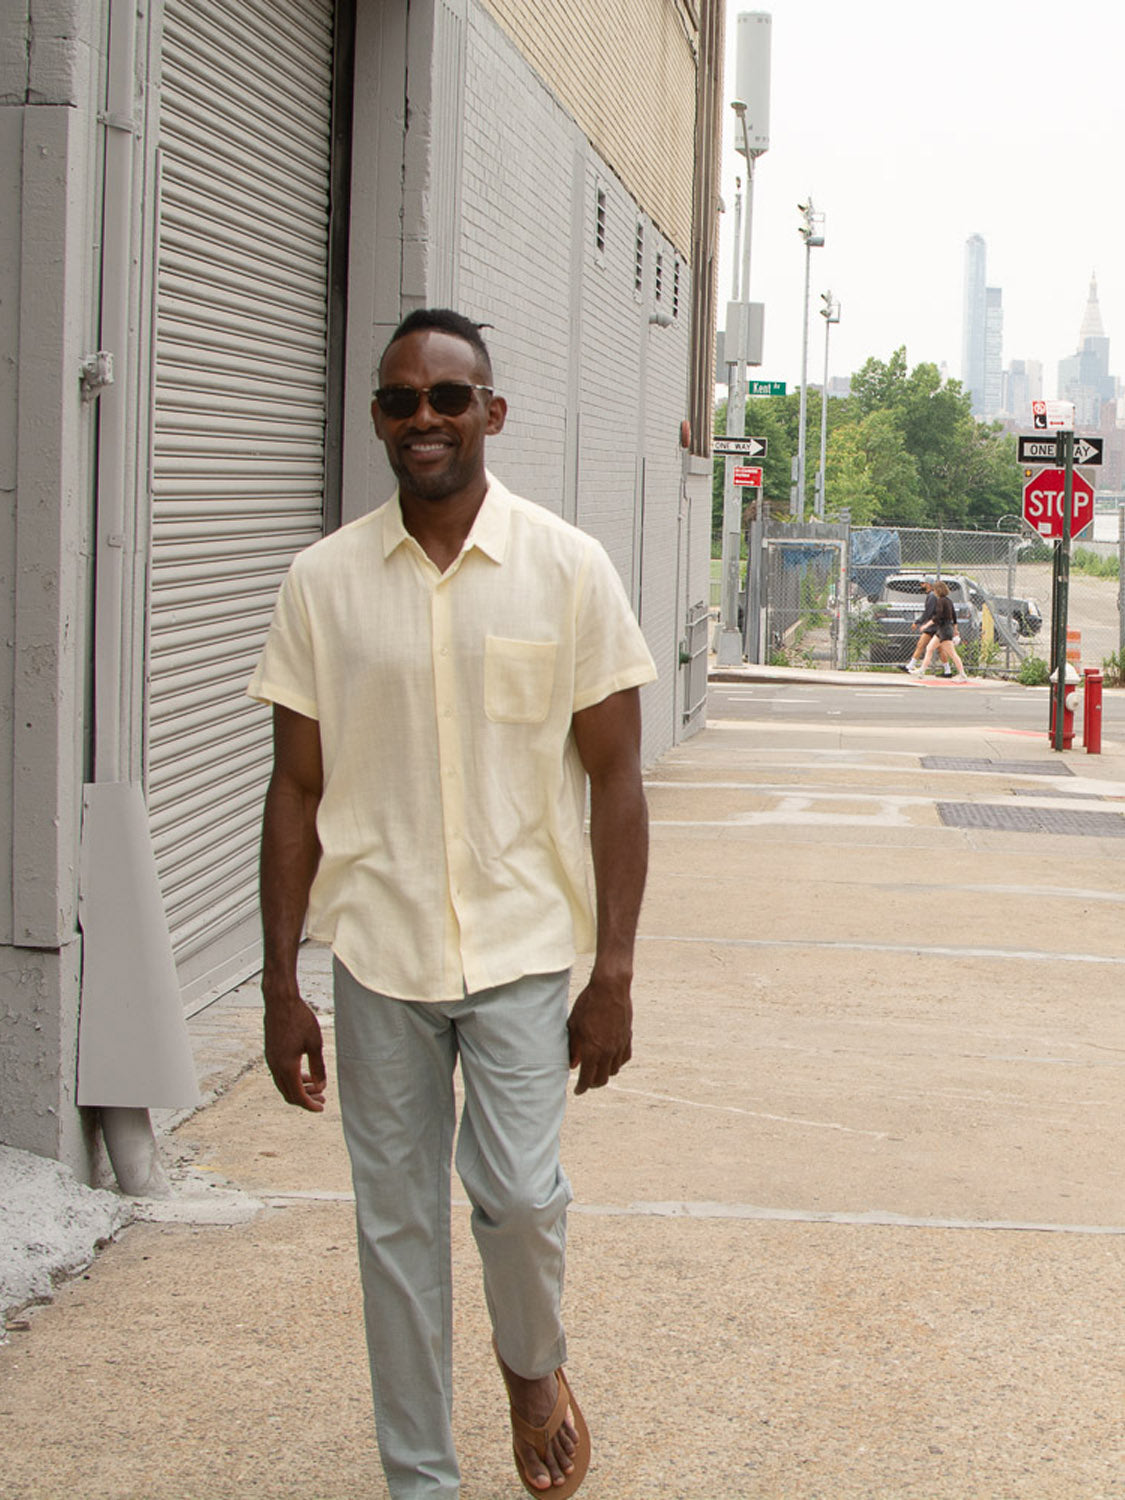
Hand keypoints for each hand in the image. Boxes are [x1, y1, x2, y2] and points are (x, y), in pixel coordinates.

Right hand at [263, 984, 326, 1111]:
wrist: (280, 1001)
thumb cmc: (299, 1019)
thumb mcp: (315, 1044)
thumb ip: (318, 1066)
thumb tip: (321, 1086)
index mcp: (287, 1067)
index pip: (298, 1096)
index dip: (310, 1105)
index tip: (321, 1108)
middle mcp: (276, 1066)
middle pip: (289, 1094)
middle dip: (306, 1099)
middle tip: (322, 1099)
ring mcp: (271, 1060)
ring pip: (284, 1084)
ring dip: (299, 1089)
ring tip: (316, 1087)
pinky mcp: (270, 1053)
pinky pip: (280, 1074)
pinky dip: (292, 1079)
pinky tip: (304, 1074)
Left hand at [567, 973, 631, 1093]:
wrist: (610, 988)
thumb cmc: (587, 1004)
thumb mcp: (574, 1025)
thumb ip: (572, 1047)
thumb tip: (572, 1064)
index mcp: (591, 1050)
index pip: (586, 1078)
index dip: (581, 1088)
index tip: (577, 1091)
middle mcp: (607, 1052)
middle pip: (602, 1079)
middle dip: (592, 1084)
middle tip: (586, 1082)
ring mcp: (619, 1045)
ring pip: (614, 1070)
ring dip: (605, 1074)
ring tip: (597, 1069)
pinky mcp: (627, 1038)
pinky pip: (624, 1058)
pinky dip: (617, 1062)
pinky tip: (611, 1058)